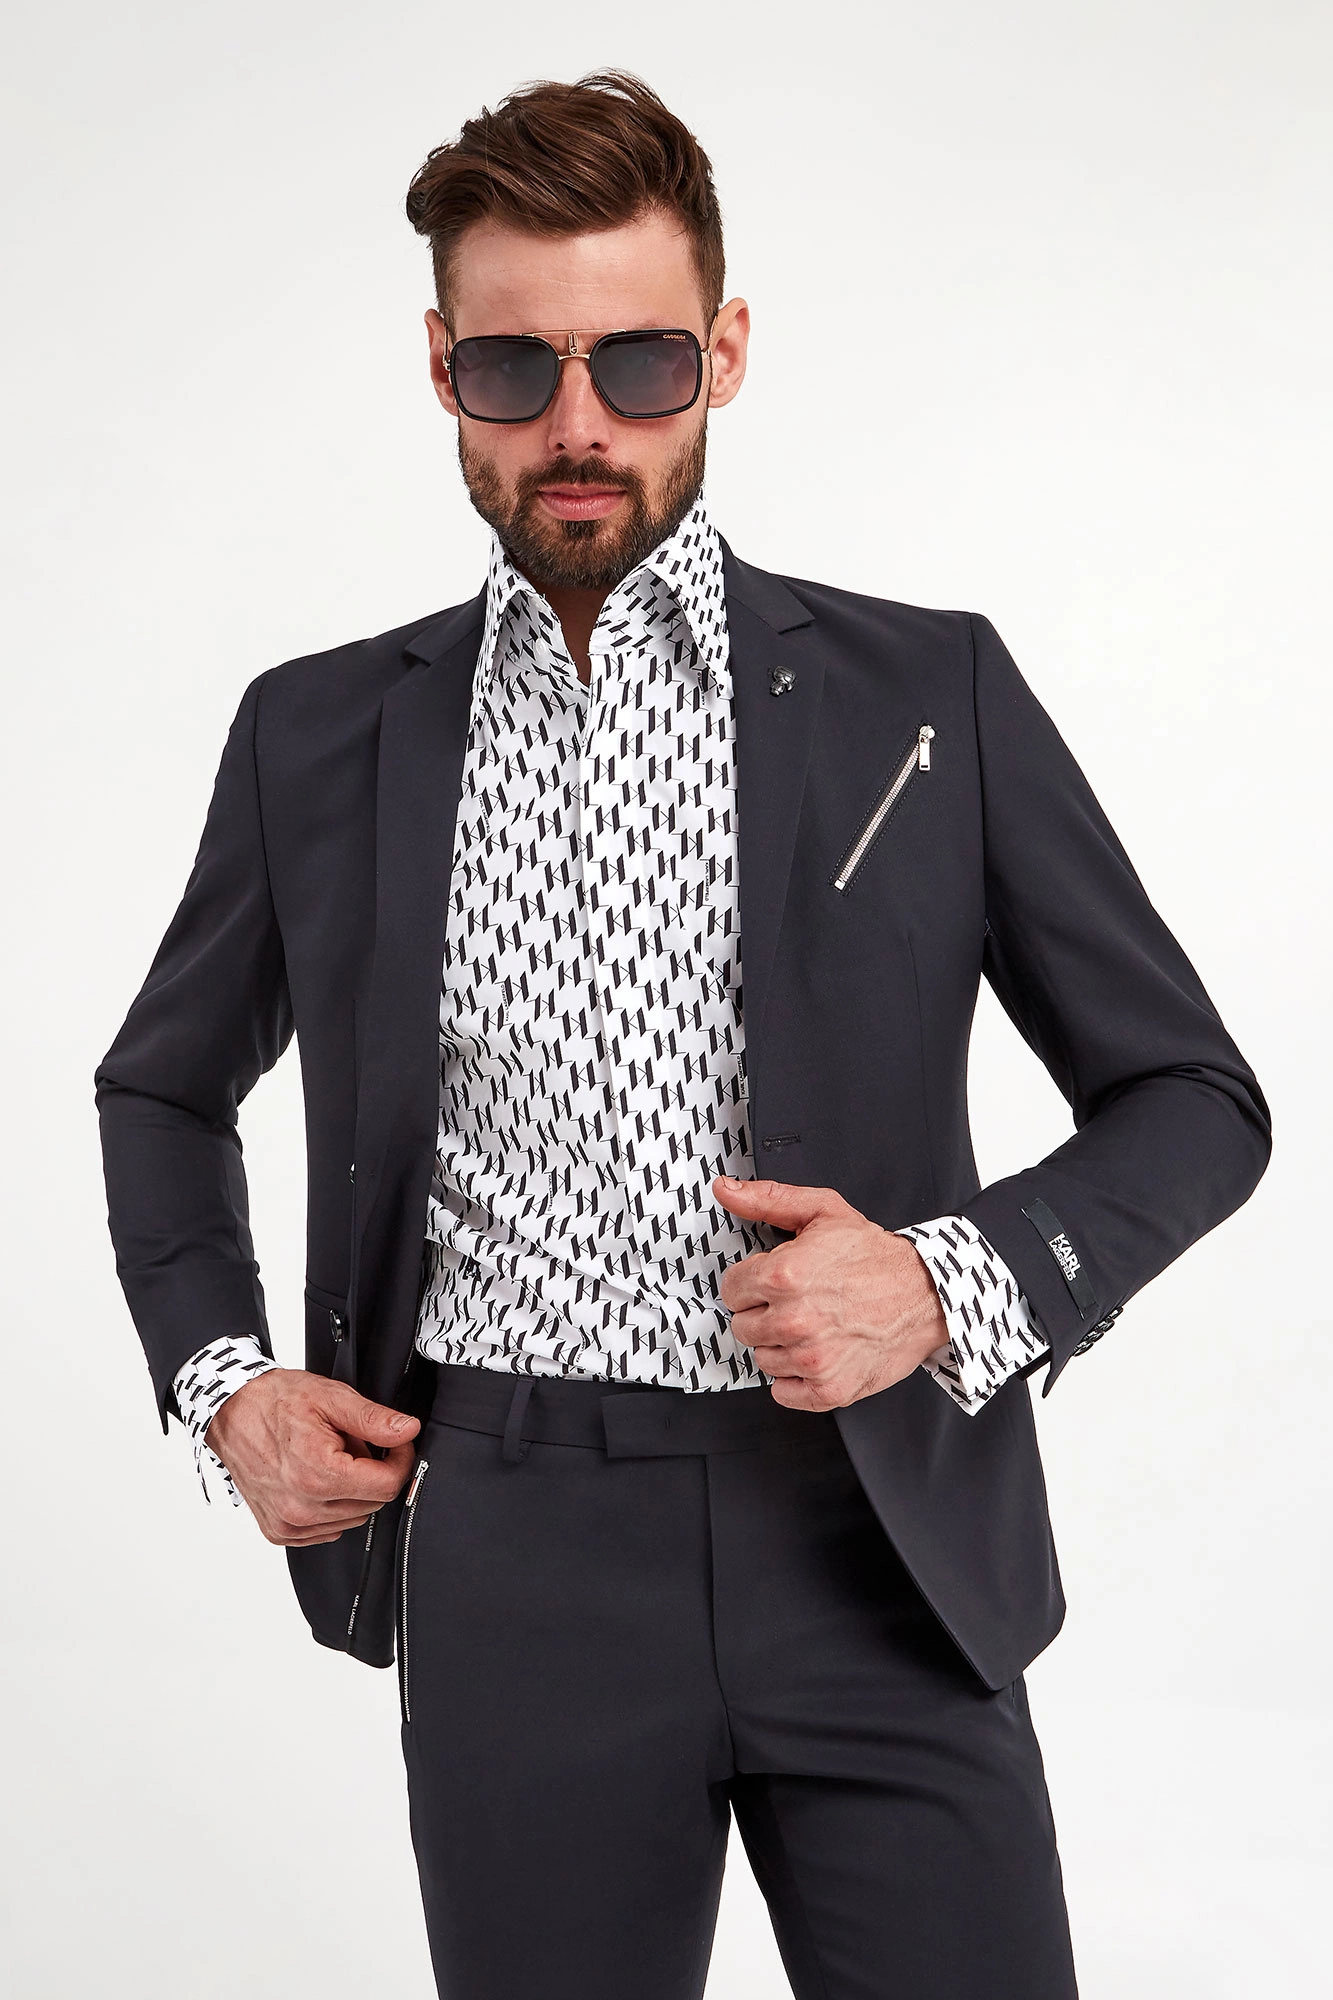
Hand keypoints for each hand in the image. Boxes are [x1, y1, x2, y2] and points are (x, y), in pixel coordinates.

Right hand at [205, 1369, 420, 1546]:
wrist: (230, 1412)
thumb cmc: (274, 1401)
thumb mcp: (331, 1397)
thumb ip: (374, 1419)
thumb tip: (408, 1431)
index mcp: (317, 1475)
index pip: (387, 1486)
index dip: (399, 1460)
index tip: (395, 1443)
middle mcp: (301, 1508)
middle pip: (372, 1503)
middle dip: (371, 1471)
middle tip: (350, 1443)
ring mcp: (289, 1524)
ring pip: (353, 1518)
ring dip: (351, 1490)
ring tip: (328, 1458)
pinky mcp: (280, 1531)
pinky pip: (328, 1529)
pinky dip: (331, 1506)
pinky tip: (315, 1478)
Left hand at [714, 1178, 947, 1411]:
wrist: (926, 1292)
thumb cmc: (875, 1255)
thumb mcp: (822, 1211)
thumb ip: (767, 1200)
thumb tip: (726, 1190)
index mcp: (783, 1276)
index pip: (730, 1290)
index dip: (752, 1282)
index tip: (774, 1282)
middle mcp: (794, 1320)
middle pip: (742, 1327)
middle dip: (764, 1312)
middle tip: (797, 1302)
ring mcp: (811, 1359)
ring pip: (762, 1359)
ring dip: (780, 1344)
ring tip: (812, 1325)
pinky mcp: (829, 1389)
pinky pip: (784, 1392)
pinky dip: (795, 1378)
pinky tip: (816, 1353)